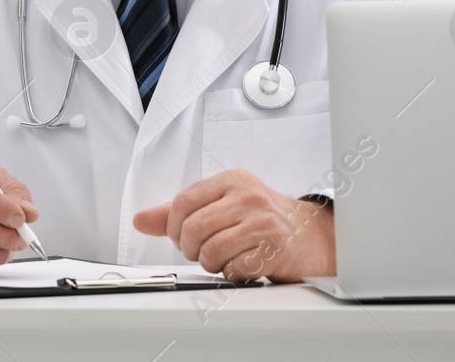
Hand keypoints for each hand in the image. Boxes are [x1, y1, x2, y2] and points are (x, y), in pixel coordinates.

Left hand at [132, 169, 333, 281]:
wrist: (312, 236)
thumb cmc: (263, 219)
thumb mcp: (222, 204)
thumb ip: (179, 211)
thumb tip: (142, 220)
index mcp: (232, 180)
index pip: (183, 201)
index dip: (172, 226)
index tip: (179, 236)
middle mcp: (248, 196)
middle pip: (193, 228)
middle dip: (189, 248)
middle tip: (199, 252)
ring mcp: (263, 222)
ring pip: (210, 250)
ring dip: (210, 263)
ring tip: (222, 259)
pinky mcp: (275, 249)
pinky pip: (233, 269)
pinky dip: (232, 274)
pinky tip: (242, 266)